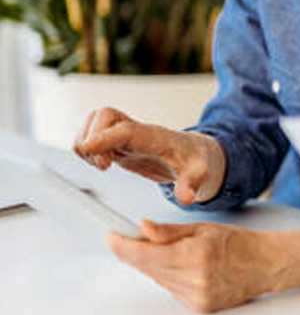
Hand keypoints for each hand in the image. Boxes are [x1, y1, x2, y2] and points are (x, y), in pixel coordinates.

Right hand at [73, 107, 225, 204]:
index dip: (104, 137)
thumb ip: (191, 184)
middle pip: (102, 116)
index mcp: (154, 136)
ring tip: (104, 164)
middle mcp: (136, 130)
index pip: (125, 130)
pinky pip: (90, 134)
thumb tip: (186, 198)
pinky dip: (86, 148)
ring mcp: (124, 134)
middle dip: (93, 140)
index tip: (87, 148)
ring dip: (87, 144)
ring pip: (92, 122)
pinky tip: (101, 162)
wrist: (194, 154)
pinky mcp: (116, 141)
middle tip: (105, 166)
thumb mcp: (199, 174)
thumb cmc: (195, 160)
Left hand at [108, 220, 282, 313]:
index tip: (111, 236)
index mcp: (196, 254)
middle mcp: (195, 278)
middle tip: (137, 236)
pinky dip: (171, 277)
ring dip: (156, 265)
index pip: (145, 254)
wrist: (266, 264)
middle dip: (139, 251)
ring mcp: (196, 296)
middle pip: (148, 268)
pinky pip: (171, 290)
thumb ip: (169, 232)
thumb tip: (142, 227)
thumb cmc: (239, 243)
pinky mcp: (198, 307)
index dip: (122, 246)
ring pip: (158, 279)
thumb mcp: (204, 228)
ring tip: (176, 251)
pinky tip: (187, 267)